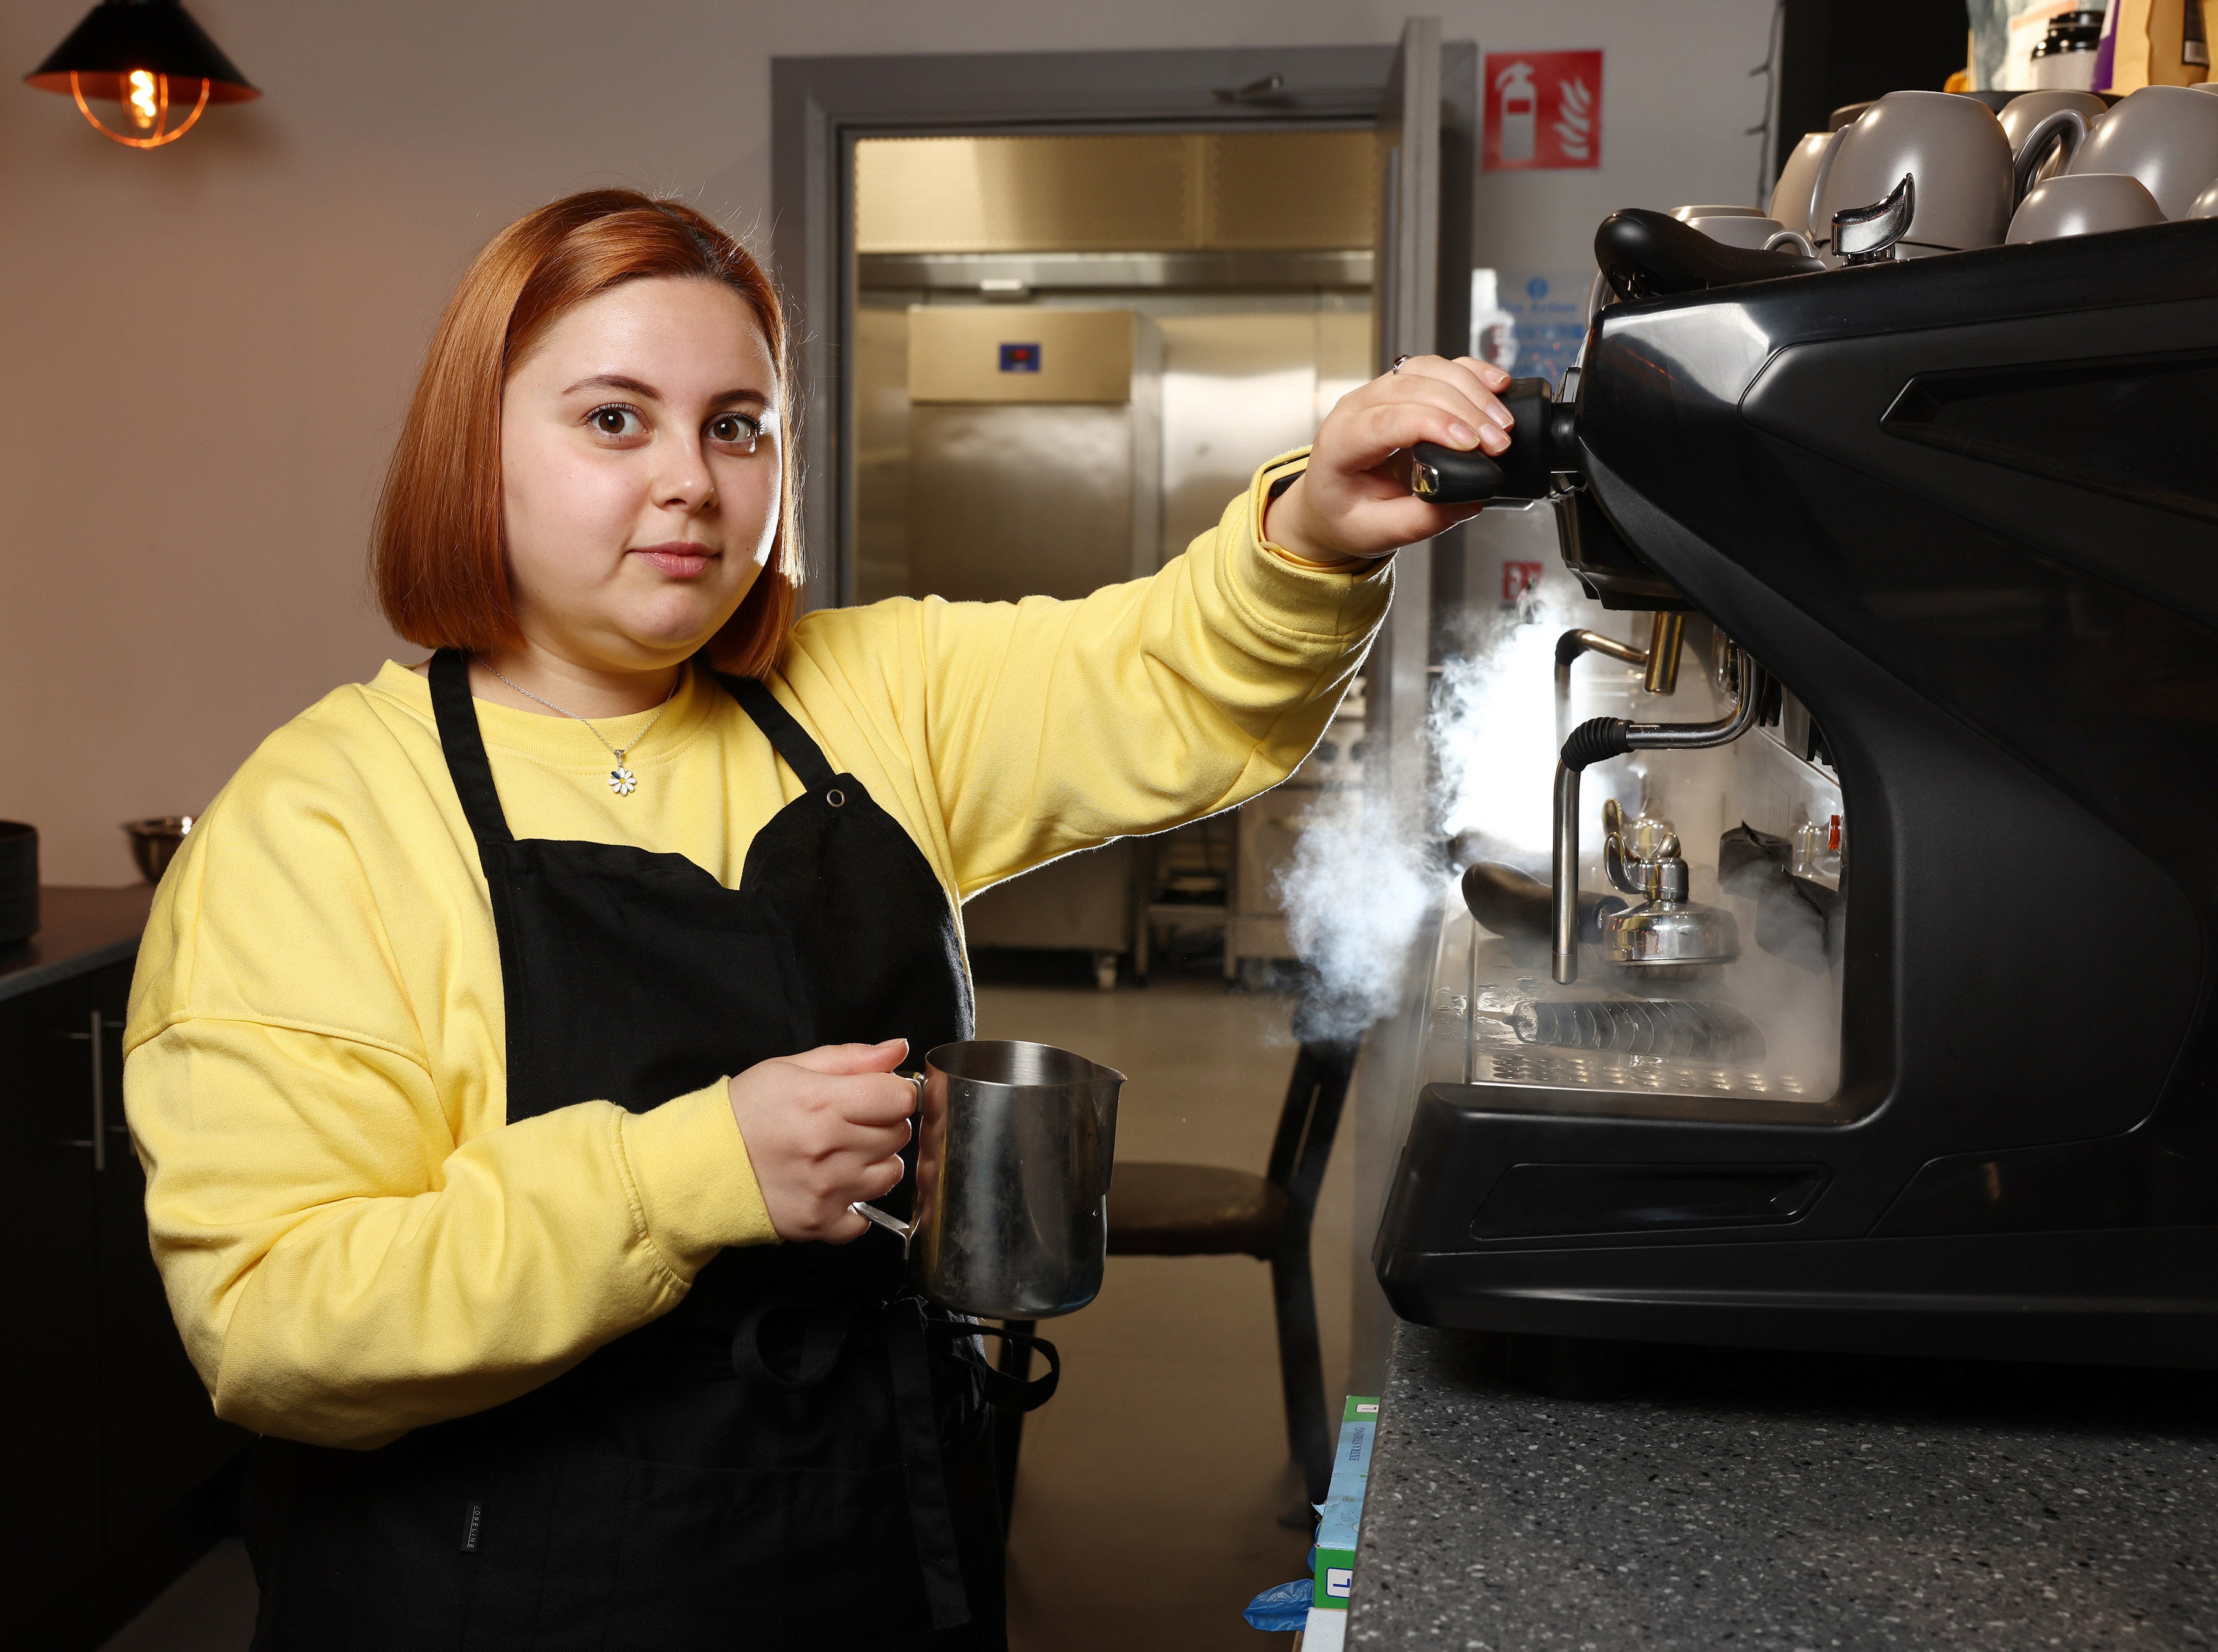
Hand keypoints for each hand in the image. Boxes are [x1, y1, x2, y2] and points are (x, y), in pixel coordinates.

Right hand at [726, 1039, 915, 1242]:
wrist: (699, 1162)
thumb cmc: (745, 1111)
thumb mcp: (790, 1068)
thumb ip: (851, 1058)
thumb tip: (898, 1049)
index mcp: (823, 1102)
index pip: (899, 1098)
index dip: (895, 1092)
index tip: (879, 1095)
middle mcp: (829, 1148)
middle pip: (898, 1135)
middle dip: (884, 1124)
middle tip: (852, 1123)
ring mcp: (825, 1190)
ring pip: (890, 1175)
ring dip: (875, 1163)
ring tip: (842, 1154)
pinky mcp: (818, 1223)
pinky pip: (864, 1220)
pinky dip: (855, 1206)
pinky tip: (832, 1188)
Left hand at [1263, 354, 1513, 563]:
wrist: (1328, 502)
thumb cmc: (1344, 514)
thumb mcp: (1376, 532)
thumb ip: (1421, 521)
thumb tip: (1469, 500)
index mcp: (1340, 444)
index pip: (1387, 420)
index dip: (1433, 424)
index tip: (1470, 444)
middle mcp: (1356, 408)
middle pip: (1413, 388)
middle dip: (1465, 410)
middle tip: (1499, 442)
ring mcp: (1377, 392)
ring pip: (1428, 369)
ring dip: (1471, 389)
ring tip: (1502, 421)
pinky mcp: (1401, 387)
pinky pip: (1436, 367)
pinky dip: (1468, 372)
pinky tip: (1494, 383)